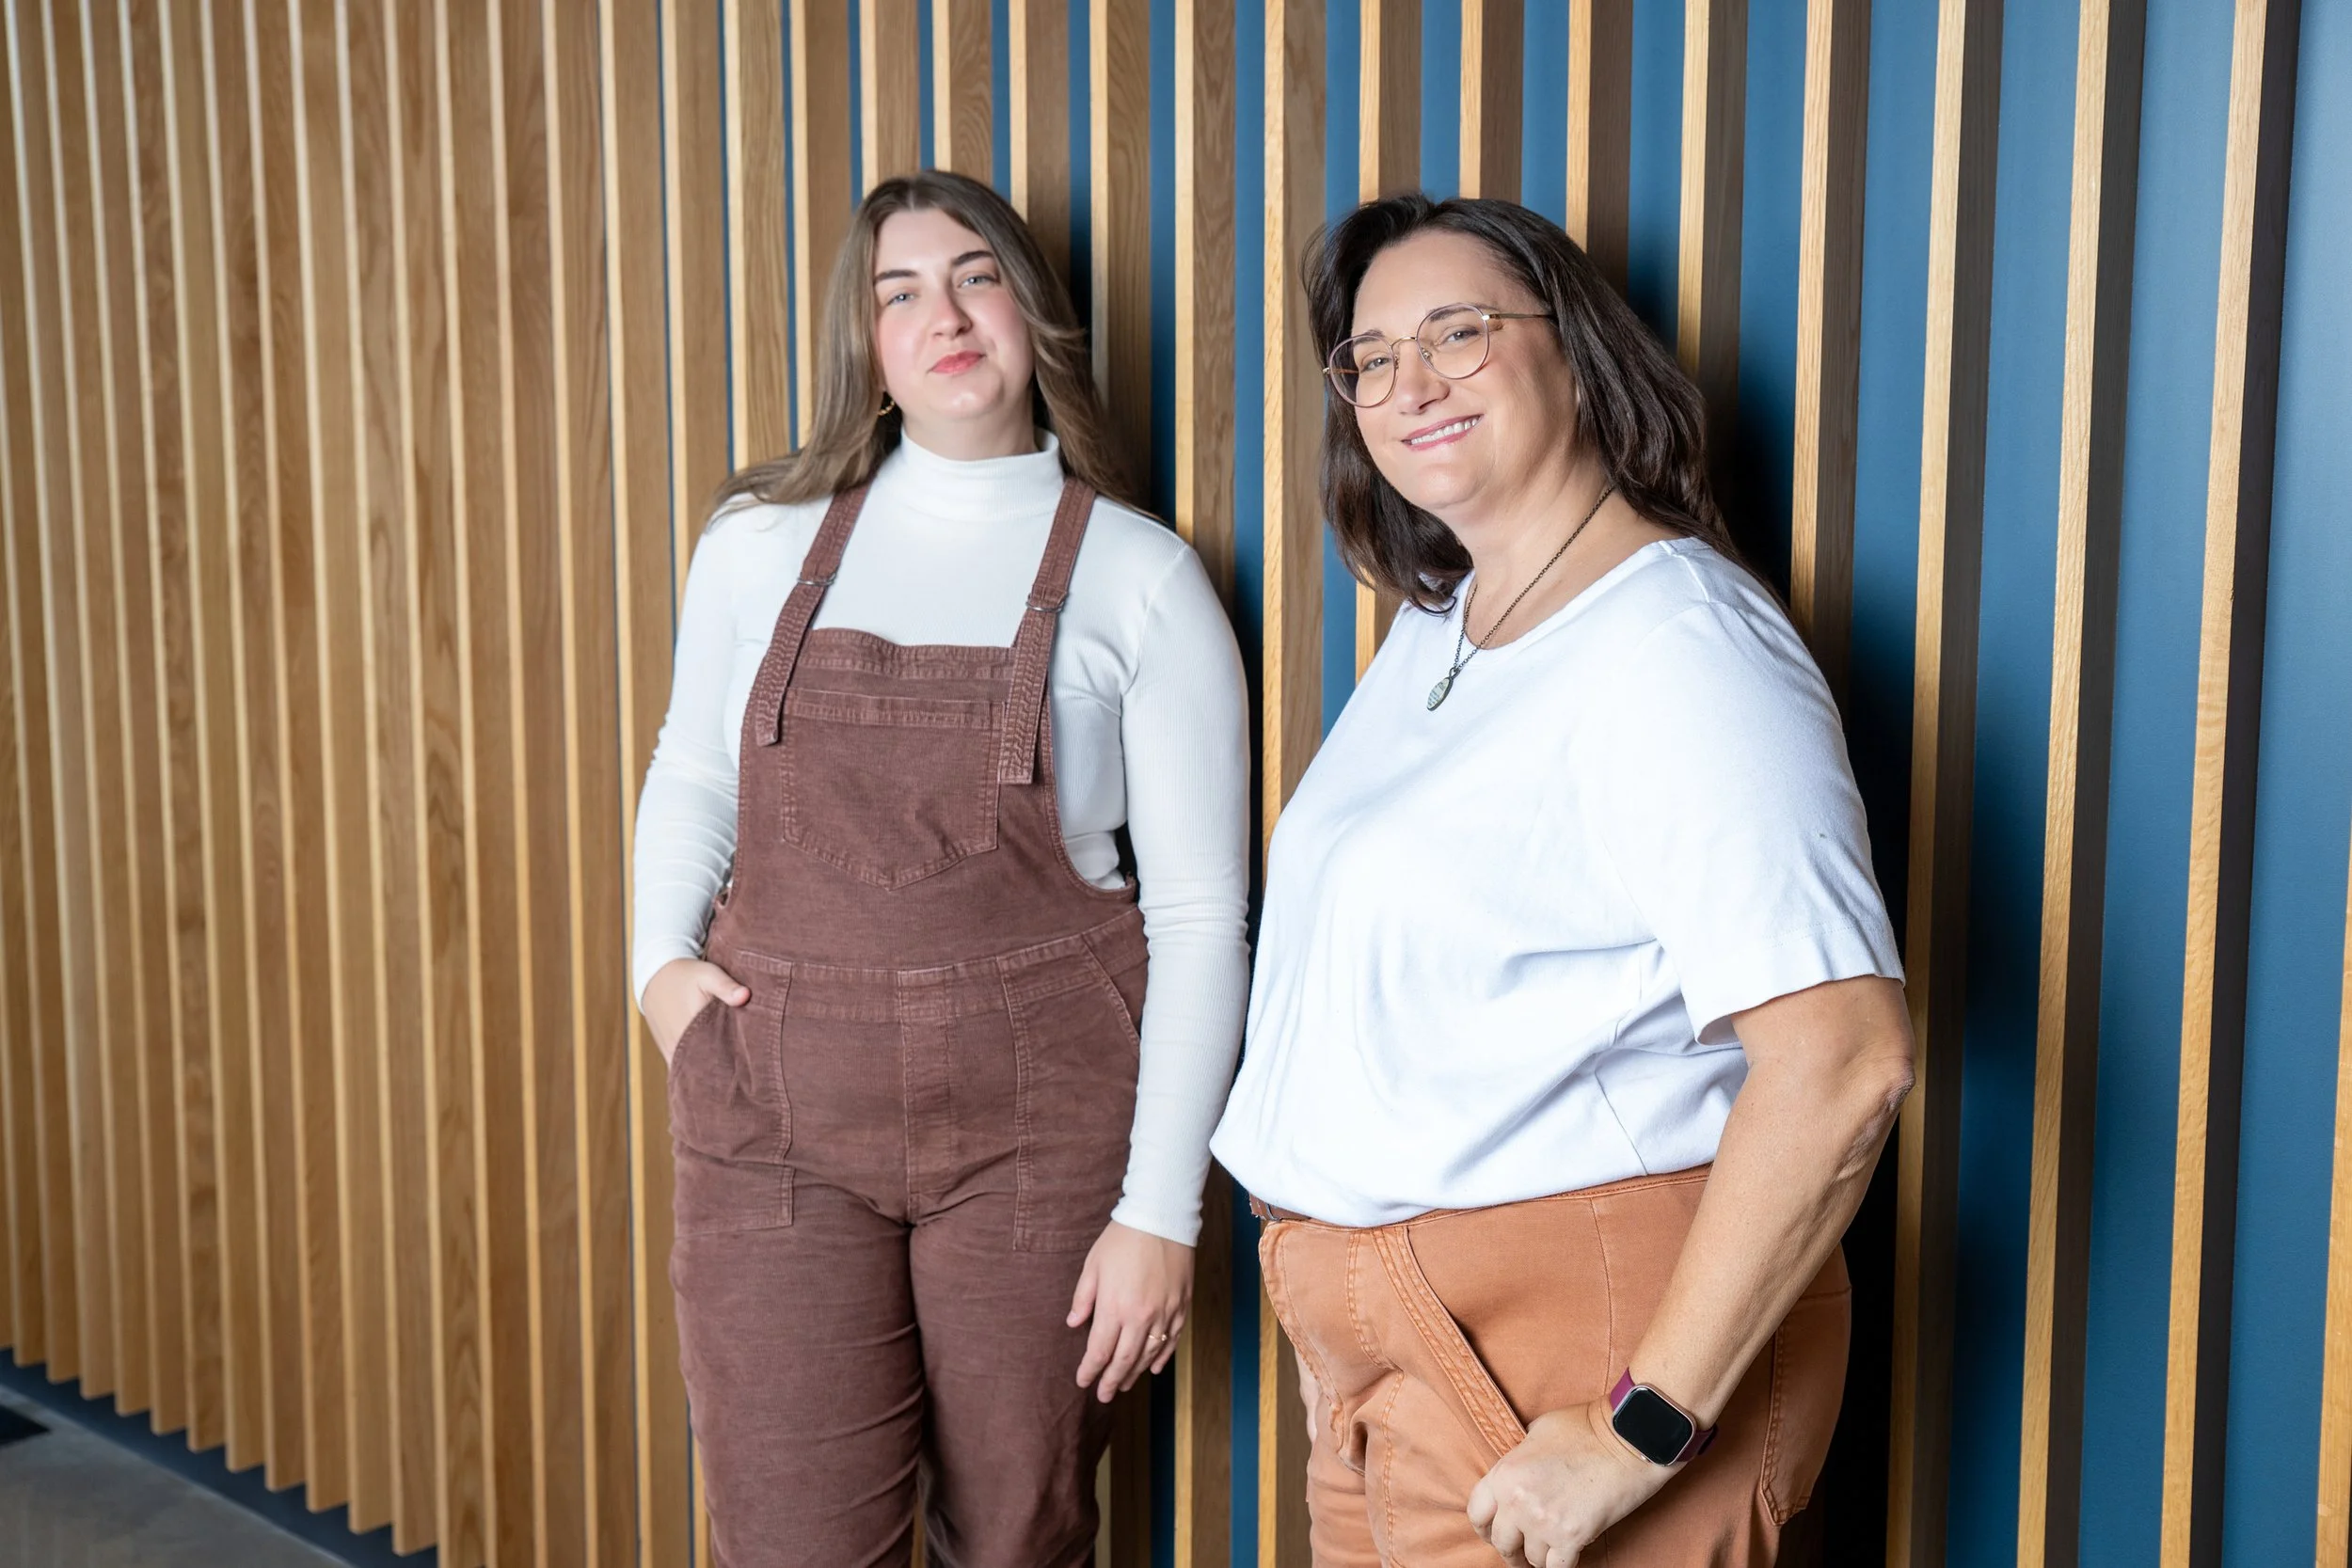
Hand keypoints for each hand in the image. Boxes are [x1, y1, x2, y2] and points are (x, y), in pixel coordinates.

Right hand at [642, 958, 749, 1063]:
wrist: (655, 976)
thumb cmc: (686, 975)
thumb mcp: (708, 974)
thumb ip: (726, 986)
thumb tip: (745, 995)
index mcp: (693, 1026)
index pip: (717, 1053)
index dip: (734, 1060)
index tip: (751, 1063)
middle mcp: (680, 1043)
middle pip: (707, 1066)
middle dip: (725, 1070)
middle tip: (747, 1073)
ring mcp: (672, 1050)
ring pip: (694, 1070)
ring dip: (710, 1071)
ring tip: (732, 1075)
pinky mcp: (667, 1051)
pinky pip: (682, 1068)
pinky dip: (696, 1070)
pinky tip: (712, 1072)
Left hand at [1068, 1221, 1193, 1402]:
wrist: (1162, 1218)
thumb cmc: (1123, 1239)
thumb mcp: (1093, 1265)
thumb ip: (1083, 1298)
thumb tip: (1074, 1324)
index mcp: (1114, 1308)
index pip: (1099, 1351)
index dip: (1090, 1370)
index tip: (1082, 1381)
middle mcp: (1140, 1317)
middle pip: (1124, 1360)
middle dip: (1111, 1381)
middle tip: (1103, 1395)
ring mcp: (1164, 1313)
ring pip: (1148, 1354)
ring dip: (1134, 1373)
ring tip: (1124, 1385)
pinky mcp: (1181, 1306)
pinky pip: (1172, 1340)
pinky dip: (1161, 1357)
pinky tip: (1153, 1368)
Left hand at [1466, 1401, 1673, 1566]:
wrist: (1627, 1438)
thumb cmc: (1586, 1427)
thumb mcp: (1537, 1432)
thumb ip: (1520, 1458)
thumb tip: (1517, 1474)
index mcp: (1505, 1472)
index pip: (1477, 1513)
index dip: (1484, 1527)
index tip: (1492, 1533)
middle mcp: (1517, 1501)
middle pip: (1502, 1542)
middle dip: (1511, 1549)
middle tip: (1521, 1551)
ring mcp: (1543, 1521)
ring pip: (1531, 1558)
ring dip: (1540, 1556)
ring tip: (1550, 1548)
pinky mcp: (1571, 1537)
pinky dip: (1560, 1564)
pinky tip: (1566, 1555)